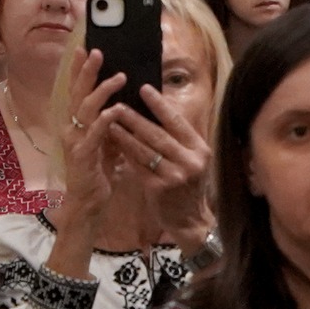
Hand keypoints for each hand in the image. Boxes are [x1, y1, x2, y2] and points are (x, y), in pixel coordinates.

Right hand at [44, 50, 124, 271]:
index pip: (76, 91)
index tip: (85, 47)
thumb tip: (123, 102)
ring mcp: (75, 142)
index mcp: (76, 123)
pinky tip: (116, 110)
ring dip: (102, 91)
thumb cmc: (97, 170)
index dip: (79, 70)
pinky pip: (94, 135)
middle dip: (86, 71)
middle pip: (76, 94)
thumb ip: (110, 123)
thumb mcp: (106, 141)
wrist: (88, 202)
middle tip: (97, 51)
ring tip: (119, 77)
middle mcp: (71, 128)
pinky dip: (105, 121)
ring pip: (85, 110)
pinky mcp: (83, 157)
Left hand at [105, 83, 214, 250]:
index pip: (177, 122)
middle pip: (158, 134)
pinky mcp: (159, 188)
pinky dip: (125, 152)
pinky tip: (113, 142)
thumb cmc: (188, 186)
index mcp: (200, 149)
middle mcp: (190, 160)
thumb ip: (179, 140)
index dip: (160, 105)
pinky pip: (138, 165)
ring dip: (125, 133)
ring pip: (145, 149)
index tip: (144, 89)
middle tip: (118, 103)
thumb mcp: (192, 160)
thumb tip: (158, 112)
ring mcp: (175, 175)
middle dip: (136, 117)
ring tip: (110, 120)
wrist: (190, 220)